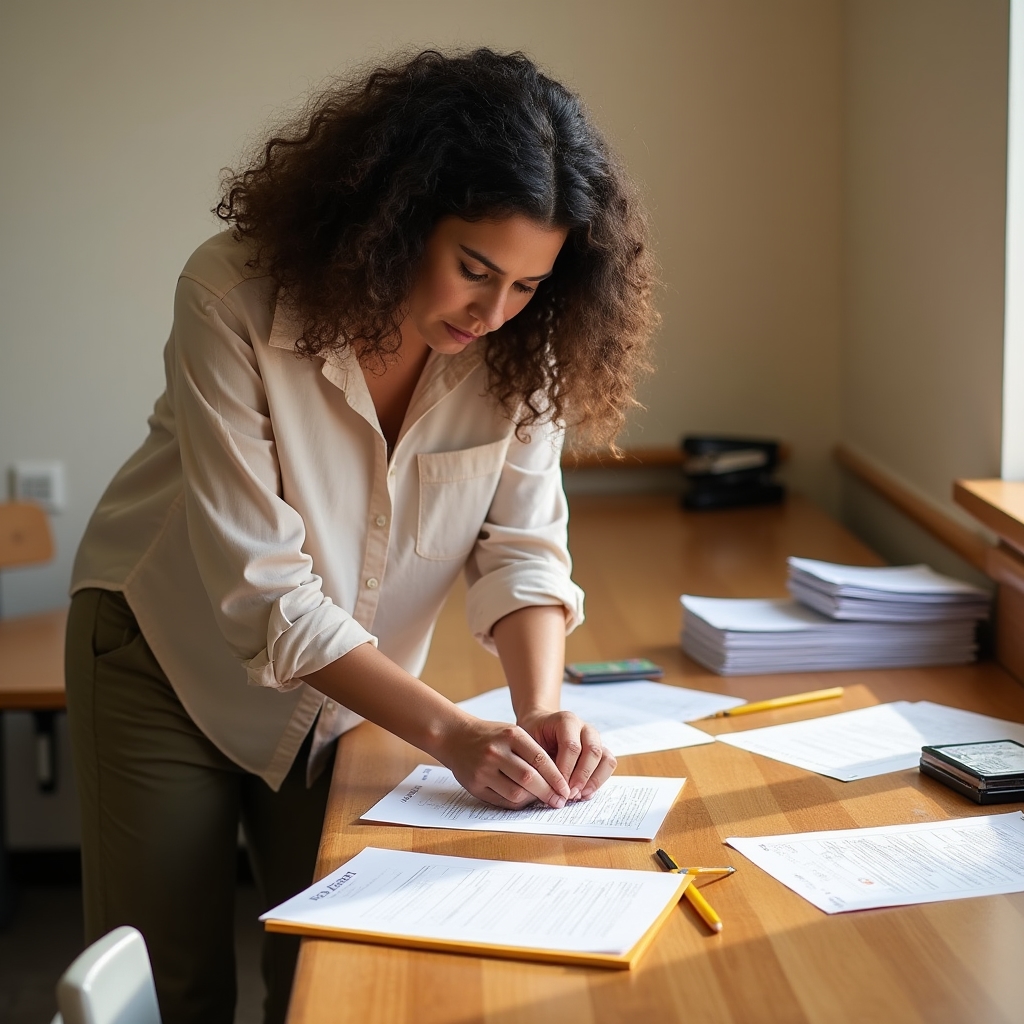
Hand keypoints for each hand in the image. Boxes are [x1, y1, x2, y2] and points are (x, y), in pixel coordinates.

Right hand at [434, 713, 571, 809]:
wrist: (455, 737)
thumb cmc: (490, 736)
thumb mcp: (512, 733)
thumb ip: (532, 752)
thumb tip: (557, 780)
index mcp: (511, 735)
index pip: (540, 759)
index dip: (556, 777)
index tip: (566, 789)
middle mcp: (496, 752)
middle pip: (529, 778)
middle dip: (549, 792)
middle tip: (560, 801)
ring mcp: (484, 769)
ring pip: (516, 793)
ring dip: (533, 800)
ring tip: (543, 800)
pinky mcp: (475, 785)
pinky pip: (502, 801)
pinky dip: (517, 803)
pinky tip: (525, 800)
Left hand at [516, 709, 616, 800]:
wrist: (539, 726)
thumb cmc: (533, 736)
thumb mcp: (529, 743)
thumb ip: (538, 760)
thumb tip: (548, 788)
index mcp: (566, 720)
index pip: (572, 746)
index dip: (566, 769)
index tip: (558, 788)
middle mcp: (585, 728)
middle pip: (592, 751)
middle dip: (582, 777)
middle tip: (569, 795)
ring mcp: (595, 739)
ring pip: (605, 758)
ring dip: (593, 780)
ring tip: (579, 796)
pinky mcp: (601, 750)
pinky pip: (608, 765)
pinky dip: (599, 781)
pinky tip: (585, 793)